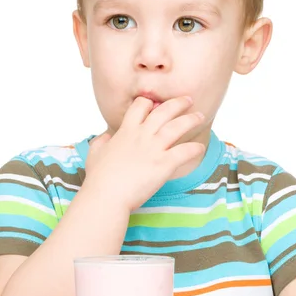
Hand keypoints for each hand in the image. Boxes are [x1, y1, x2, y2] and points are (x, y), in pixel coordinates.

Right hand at [83, 95, 205, 211]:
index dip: (149, 102)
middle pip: (164, 111)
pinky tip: (200, 148)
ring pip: (178, 126)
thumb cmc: (99, 178)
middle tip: (188, 100)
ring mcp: (154, 149)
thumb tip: (106, 136)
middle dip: (178, 103)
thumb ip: (101, 141)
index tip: (156, 103)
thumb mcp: (94, 153)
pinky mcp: (164, 164)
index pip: (140, 106)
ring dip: (191, 119)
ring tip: (200, 116)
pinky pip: (185, 152)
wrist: (106, 196)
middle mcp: (142, 136)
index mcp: (126, 131)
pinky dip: (195, 148)